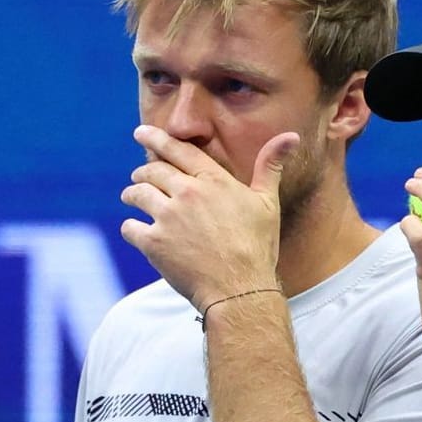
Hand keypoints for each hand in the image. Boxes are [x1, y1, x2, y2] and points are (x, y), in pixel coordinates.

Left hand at [120, 125, 299, 309]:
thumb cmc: (257, 248)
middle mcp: (188, 194)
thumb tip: (291, 136)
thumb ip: (270, 166)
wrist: (239, 288)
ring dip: (132, 194)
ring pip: (137, 194)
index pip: (179, 151)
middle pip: (152, 171)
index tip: (141, 132)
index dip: (157, 138)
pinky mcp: (154, 243)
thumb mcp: (268, 203)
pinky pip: (130, 227)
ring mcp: (168, 217)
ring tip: (131, 198)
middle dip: (143, 172)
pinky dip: (130, 227)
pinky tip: (134, 229)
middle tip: (139, 176)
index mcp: (214, 181)